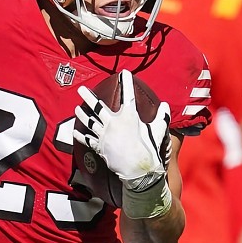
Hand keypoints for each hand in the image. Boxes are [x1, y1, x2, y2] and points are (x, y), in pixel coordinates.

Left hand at [73, 70, 170, 191]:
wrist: (138, 169)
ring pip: (89, 121)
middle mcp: (113, 122)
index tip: (123, 73)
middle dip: (88, 96)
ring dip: (82, 114)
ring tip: (77, 108)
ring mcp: (104, 134)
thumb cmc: (149, 148)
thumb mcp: (158, 130)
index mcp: (128, 116)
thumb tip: (166, 105)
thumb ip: (162, 117)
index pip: (128, 95)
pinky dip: (81, 135)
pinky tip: (75, 132)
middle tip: (81, 90)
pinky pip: (87, 139)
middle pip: (97, 107)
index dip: (126, 82)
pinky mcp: (99, 146)